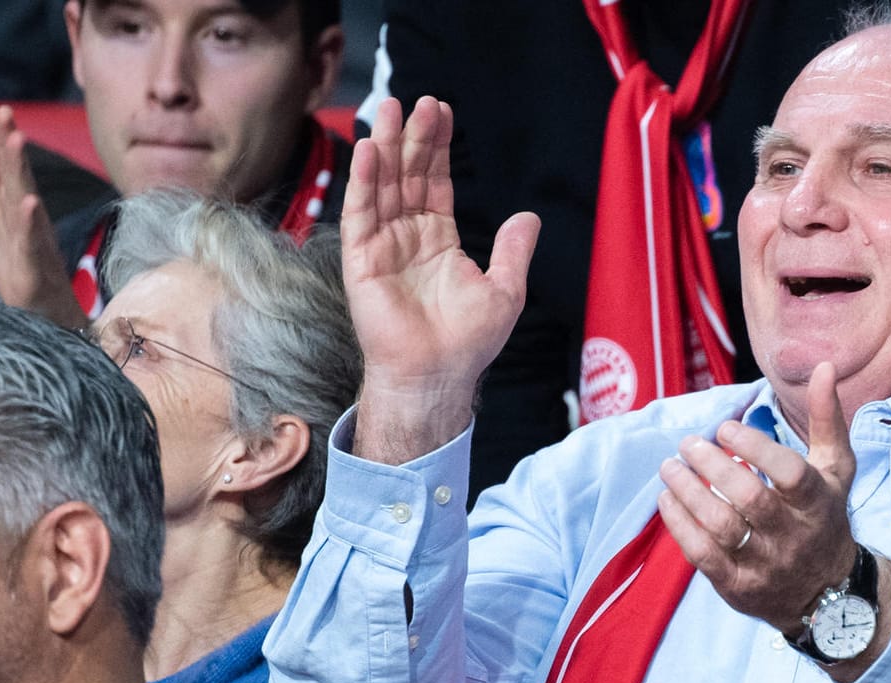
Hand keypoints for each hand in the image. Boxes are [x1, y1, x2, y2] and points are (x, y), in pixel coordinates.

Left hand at [0, 105, 86, 327]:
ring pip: (26, 207)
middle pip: (20, 181)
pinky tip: (29, 204)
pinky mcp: (33, 275)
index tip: (1, 110)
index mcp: (19, 210)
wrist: (49, 325)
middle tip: (6, 114)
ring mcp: (35, 248)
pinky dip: (29, 225)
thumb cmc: (23, 269)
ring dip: (22, 175)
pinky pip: (31, 247)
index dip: (6, 140)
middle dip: (13, 148)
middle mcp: (31, 224)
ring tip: (16, 144)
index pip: (11, 171)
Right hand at [344, 97, 539, 463]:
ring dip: (385, 147)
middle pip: (407, 176)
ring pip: (382, 187)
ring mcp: (382, 247)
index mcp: (438, 240)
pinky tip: (370, 151)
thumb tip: (529, 216)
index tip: (442, 112)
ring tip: (389, 109)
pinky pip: (361, 214)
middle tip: (419, 100)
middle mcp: (407, 238)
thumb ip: (513, 250)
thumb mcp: (505, 290)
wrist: (437, 375)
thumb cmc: (467, 342)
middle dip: (412, 137)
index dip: (437, 148)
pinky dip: (364, 182)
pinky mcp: (361, 261)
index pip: (435, 182)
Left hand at [657, 362, 890, 675]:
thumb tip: (823, 366)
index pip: (790, 473)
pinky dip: (679, 525)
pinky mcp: (739, 586)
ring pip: (721, 527)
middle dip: (713, 466)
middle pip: (751, 499)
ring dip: (688, 494)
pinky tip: (667, 499)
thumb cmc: (824, 516)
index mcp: (818, 502)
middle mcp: (793, 535)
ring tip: (669, 467)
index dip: (755, 447)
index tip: (726, 427)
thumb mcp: (835, 469)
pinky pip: (703, 556)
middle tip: (688, 443)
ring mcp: (765, 564)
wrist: (828, 593)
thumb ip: (827, 418)